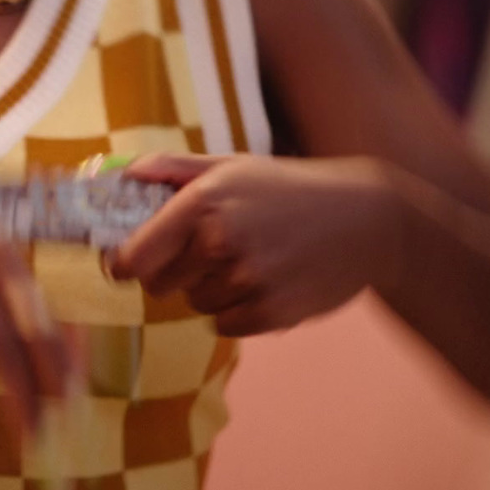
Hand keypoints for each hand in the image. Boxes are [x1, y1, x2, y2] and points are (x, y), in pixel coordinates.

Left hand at [107, 154, 404, 335]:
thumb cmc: (289, 190)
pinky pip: (224, 324)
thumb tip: (123, 172)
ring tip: (246, 259)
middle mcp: (221, 242)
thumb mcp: (232, 166)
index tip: (123, 264)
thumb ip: (171, 169)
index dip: (121, 264)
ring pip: (193, 304)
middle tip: (202, 253)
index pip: (133, 256)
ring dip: (208, 288)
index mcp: (202, 203)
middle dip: (170, 272)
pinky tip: (264, 281)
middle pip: (157, 285)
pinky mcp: (271, 312)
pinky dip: (236, 310)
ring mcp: (248, 280)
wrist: (368, 222)